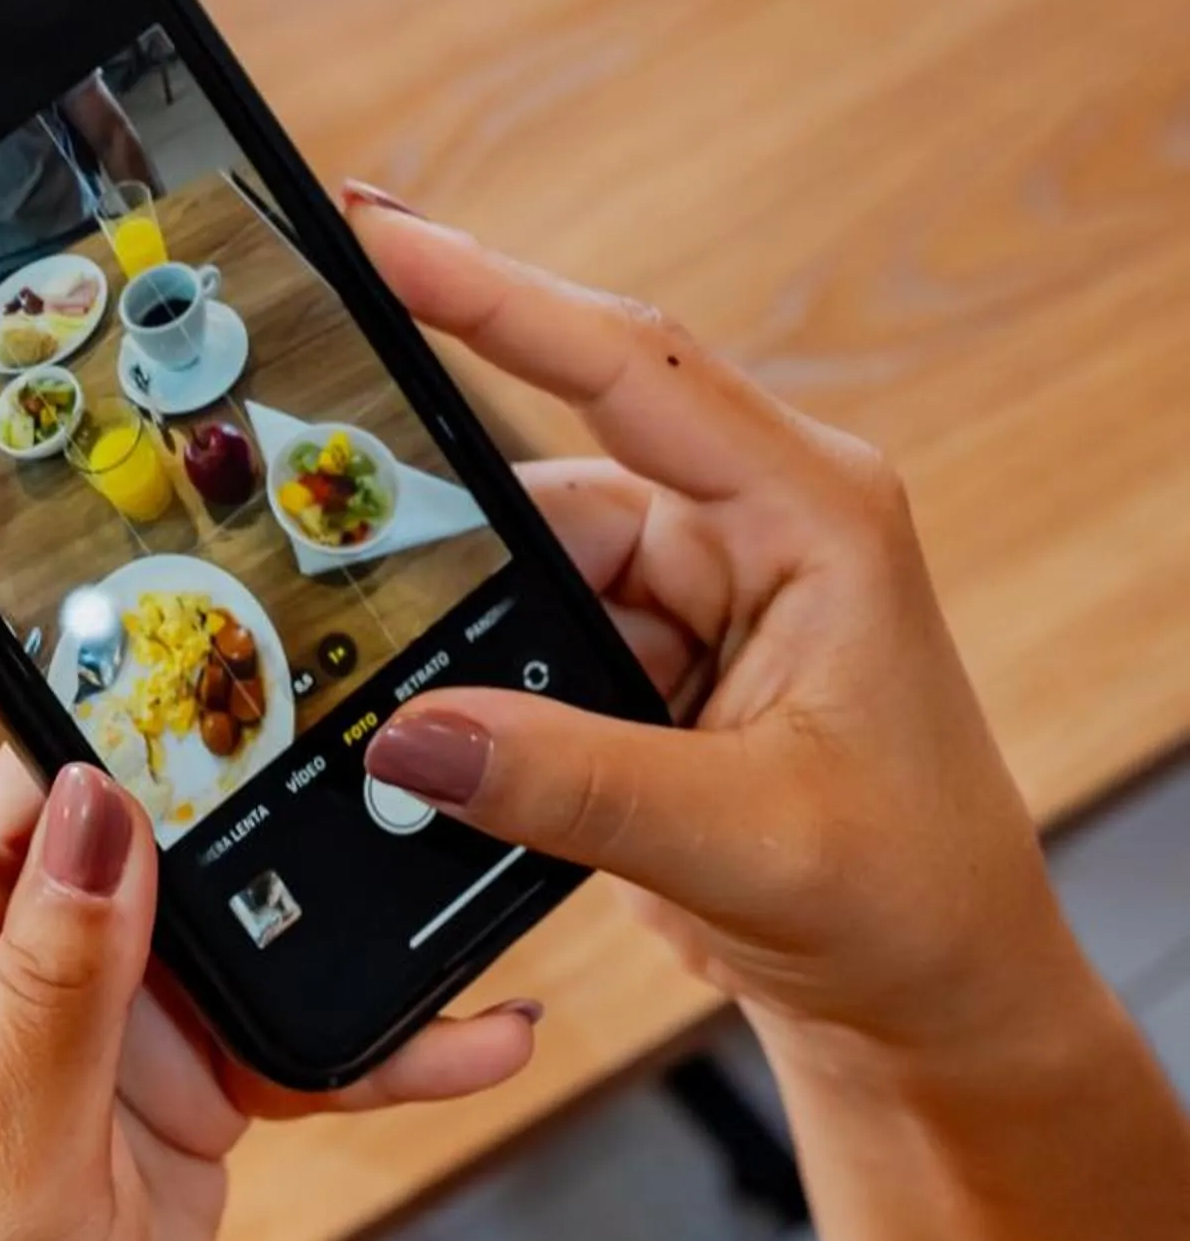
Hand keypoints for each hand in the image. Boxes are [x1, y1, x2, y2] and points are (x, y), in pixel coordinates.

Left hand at [0, 464, 535, 1240]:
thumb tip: (96, 800)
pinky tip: (475, 1020)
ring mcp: (88, 997)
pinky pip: (283, 1017)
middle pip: (75, 765)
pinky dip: (372, 1027)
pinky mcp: (170, 1064)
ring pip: (205, 870)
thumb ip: (54, 981)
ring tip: (419, 772)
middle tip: (248, 553)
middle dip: (161, 672)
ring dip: (302, 842)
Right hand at [346, 188, 1074, 1040]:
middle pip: (540, 483)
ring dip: (456, 643)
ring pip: (511, 578)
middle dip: (435, 530)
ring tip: (386, 699)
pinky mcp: (640, 672)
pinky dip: (467, 697)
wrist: (934, 1010)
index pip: (629, 365)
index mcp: (811, 514)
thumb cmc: (913, 904)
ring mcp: (688, 601)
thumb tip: (405, 738)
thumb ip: (570, 785)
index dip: (492, 290)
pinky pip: (514, 650)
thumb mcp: (748, 841)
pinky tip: (430, 746)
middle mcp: (746, 532)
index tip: (374, 231)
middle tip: (306, 529)